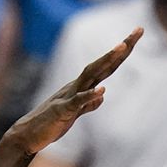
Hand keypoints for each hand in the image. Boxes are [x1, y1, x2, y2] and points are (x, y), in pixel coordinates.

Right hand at [4, 27, 142, 155]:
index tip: (136, 36)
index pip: (106, 67)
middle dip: (120, 49)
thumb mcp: (74, 114)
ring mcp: (68, 96)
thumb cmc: (51, 124)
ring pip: (90, 75)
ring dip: (105, 61)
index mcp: (81, 87)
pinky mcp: (62, 111)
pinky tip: (101, 90)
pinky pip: (77, 102)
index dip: (122, 53)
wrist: (28, 135)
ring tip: (121, 48)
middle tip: (137, 31)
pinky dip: (89, 96)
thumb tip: (101, 96)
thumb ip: (88, 105)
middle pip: (102, 64)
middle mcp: (76, 86)